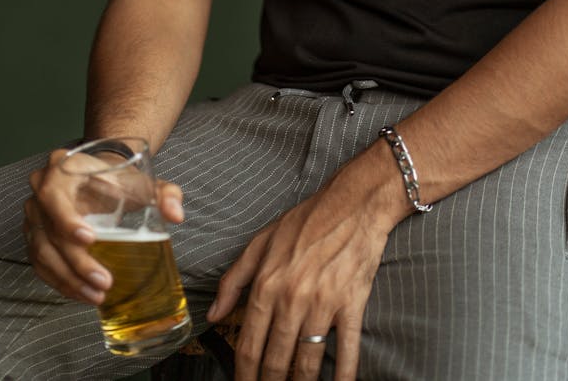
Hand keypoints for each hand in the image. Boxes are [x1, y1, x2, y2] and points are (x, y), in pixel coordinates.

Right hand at [24, 148, 184, 303]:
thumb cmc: (119, 179)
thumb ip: (164, 193)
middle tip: (104, 281)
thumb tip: (175, 214)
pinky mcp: (33, 236)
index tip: (90, 239)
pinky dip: (60, 282)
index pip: (53, 195)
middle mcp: (40, 189)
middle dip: (76, 262)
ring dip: (67, 279)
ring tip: (96, 295)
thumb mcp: (143, 181)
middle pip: (48, 232)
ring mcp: (33, 214)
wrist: (100, 176)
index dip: (67, 219)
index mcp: (62, 167)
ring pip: (42, 253)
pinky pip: (39, 264)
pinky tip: (81, 293)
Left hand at [207, 169, 396, 380]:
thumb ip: (233, 280)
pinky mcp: (351, 304)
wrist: (353, 203)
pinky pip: (347, 351)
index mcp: (267, 285)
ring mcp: (323, 304)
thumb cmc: (306, 220)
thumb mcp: (261, 242)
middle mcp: (292, 298)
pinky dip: (344, 375)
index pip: (249, 346)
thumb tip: (213, 314)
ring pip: (308, 362)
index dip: (244, 376)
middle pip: (276, 362)